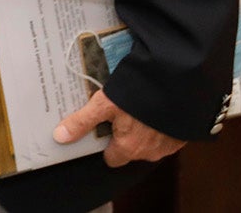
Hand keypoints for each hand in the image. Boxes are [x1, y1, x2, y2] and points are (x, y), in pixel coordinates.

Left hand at [54, 90, 184, 167]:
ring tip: (136, 107)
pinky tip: (153, 107)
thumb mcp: (104, 104)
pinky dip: (159, 125)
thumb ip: (82, 122)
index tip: (102, 128)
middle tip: (119, 112)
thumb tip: (59, 137)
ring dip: (143, 130)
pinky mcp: (180, 134)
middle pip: (130, 150)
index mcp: (129, 149)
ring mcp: (168, 145)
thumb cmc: (136, 95)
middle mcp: (149, 153)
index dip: (105, 144)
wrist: (173, 83)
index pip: (112, 158)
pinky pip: (165, 135)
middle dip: (124, 135)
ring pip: (149, 143)